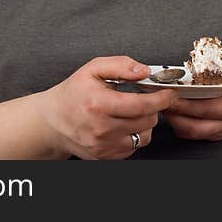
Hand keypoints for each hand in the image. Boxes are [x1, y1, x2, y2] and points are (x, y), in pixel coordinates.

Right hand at [41, 56, 177, 158]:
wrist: (52, 122)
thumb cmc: (73, 93)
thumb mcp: (93, 69)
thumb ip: (120, 65)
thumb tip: (144, 71)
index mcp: (98, 104)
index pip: (142, 105)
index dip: (161, 99)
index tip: (169, 93)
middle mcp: (101, 129)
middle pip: (146, 121)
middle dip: (153, 108)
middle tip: (146, 98)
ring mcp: (103, 146)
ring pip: (144, 136)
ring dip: (145, 123)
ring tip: (132, 112)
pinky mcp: (105, 156)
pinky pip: (133, 147)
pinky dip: (134, 135)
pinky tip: (123, 124)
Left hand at [162, 60, 221, 141]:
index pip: (208, 109)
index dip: (187, 103)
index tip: (170, 93)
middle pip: (195, 126)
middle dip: (173, 114)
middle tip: (157, 98)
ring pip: (192, 133)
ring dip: (174, 121)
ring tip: (161, 104)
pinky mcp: (219, 133)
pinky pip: (195, 134)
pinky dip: (181, 125)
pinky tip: (173, 111)